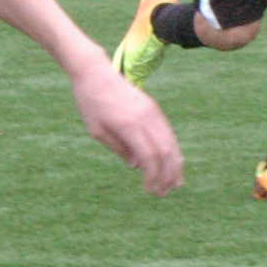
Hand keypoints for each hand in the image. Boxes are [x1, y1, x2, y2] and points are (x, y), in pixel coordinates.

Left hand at [69, 63, 182, 194]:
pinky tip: (174, 162)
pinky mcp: (153, 108)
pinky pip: (168, 132)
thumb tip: (137, 166)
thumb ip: (118, 148)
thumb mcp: (97, 131)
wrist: (95, 73)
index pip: (149, 156)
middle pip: (165, 151)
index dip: (152, 176)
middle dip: (167, 175)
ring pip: (171, 142)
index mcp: (128, 125)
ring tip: (175, 183)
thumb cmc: (90, 104)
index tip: (149, 190)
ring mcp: (152, 111)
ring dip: (175, 164)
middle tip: (163, 193)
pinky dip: (172, 149)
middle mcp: (145, 118)